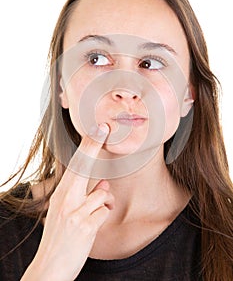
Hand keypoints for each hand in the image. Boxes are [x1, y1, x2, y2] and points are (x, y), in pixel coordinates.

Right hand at [21, 123, 113, 280]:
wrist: (50, 267)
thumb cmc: (60, 238)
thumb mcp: (67, 214)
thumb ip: (85, 197)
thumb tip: (104, 186)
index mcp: (60, 195)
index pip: (75, 165)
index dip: (87, 146)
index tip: (97, 130)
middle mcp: (66, 200)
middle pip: (84, 167)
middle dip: (94, 145)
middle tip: (103, 128)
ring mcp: (75, 212)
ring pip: (102, 195)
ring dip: (103, 203)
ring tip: (91, 216)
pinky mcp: (85, 226)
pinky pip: (105, 212)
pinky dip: (103, 216)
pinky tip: (92, 226)